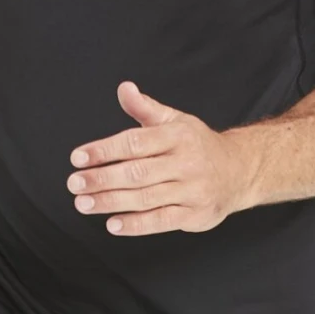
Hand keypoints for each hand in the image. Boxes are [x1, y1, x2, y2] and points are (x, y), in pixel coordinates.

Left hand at [65, 81, 257, 234]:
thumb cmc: (198, 146)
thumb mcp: (175, 121)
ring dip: (111, 201)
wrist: (240, 171)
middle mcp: (186, 162)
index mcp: (178, 136)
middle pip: (137, 172)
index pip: (135, 142)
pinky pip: (161, 220)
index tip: (78, 158)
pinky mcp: (195, 215)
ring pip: (146, 198)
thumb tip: (124, 89)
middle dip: (102, 179)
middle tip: (74, 183)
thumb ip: (146, 108)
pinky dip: (136, 224)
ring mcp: (192, 190)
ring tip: (83, 203)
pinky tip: (112, 224)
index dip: (104, 150)